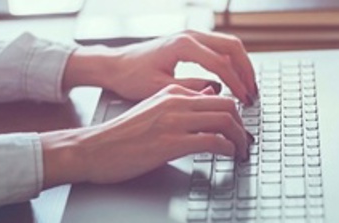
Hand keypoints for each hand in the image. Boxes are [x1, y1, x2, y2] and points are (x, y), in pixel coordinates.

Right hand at [40, 85, 252, 186]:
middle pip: (227, 105)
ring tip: (240, 151)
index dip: (235, 114)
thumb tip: (208, 96)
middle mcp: (175, 102)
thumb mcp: (153, 108)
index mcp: (171, 92)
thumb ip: (181, 102)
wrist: (93, 149)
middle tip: (245, 141)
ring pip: (224, 121)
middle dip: (242, 125)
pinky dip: (227, 149)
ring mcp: (173, 122)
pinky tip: (227, 156)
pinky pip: (212, 141)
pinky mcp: (170, 143)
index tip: (239, 129)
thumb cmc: (121, 134)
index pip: (217, 96)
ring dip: (239, 138)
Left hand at [63, 30, 257, 104]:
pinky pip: (220, 48)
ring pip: (229, 45)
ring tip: (248, 89)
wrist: (115, 65)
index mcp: (183, 45)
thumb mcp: (159, 89)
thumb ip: (189, 90)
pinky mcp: (190, 42)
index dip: (236, 83)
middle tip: (253, 94)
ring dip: (242, 66)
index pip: (220, 63)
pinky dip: (232, 63)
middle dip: (246, 71)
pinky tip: (235, 81)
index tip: (244, 100)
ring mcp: (191, 36)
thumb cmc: (130, 77)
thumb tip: (216, 93)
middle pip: (233, 47)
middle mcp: (190, 36)